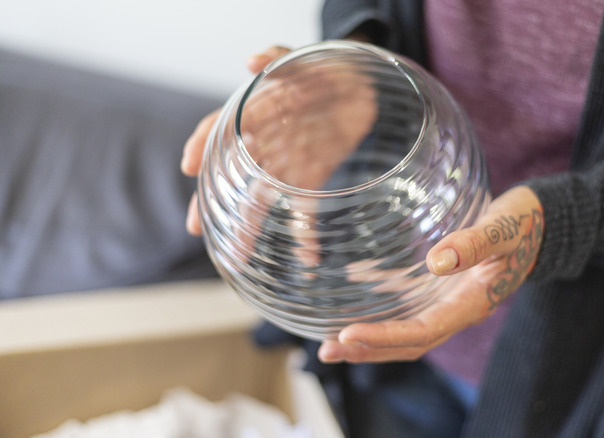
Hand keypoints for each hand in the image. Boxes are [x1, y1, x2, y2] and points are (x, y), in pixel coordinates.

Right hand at [181, 46, 377, 239]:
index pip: (217, 130)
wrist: (357, 86)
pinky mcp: (312, 178)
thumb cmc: (321, 71)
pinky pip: (305, 211)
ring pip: (260, 199)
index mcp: (251, 114)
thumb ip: (278, 58)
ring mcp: (285, 164)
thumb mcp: (300, 60)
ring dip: (250, 227)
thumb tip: (253, 60)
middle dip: (212, 201)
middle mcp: (262, 144)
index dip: (201, 145)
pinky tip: (308, 258)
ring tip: (238, 254)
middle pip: (230, 176)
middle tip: (195, 227)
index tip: (189, 166)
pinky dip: (305, 235)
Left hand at [318, 186, 544, 362]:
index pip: (423, 332)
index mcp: (473, 303)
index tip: (348, 335)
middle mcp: (458, 309)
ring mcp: (449, 299)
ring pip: (406, 328)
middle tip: (326, 350)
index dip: (385, 337)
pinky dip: (381, 296)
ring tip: (331, 339)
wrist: (538, 222)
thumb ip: (473, 244)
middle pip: (409, 342)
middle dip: (368, 349)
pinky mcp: (443, 284)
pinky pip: (408, 298)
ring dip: (370, 337)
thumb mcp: (503, 228)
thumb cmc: (523, 223)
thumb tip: (435, 263)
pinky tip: (356, 279)